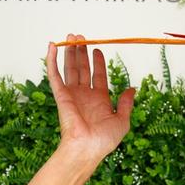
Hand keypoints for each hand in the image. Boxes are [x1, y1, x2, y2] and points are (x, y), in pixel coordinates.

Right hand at [46, 33, 135, 159]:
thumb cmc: (104, 140)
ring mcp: (72, 94)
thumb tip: (132, 89)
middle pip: (83, 69)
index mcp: (99, 100)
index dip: (98, 63)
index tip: (98, 50)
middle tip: (82, 37)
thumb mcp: (122, 120)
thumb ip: (126, 104)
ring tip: (72, 37)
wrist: (87, 148)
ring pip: (70, 68)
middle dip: (82, 52)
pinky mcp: (60, 95)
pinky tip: (53, 46)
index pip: (98, 76)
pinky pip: (54, 74)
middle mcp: (84, 95)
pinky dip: (52, 60)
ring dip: (70, 52)